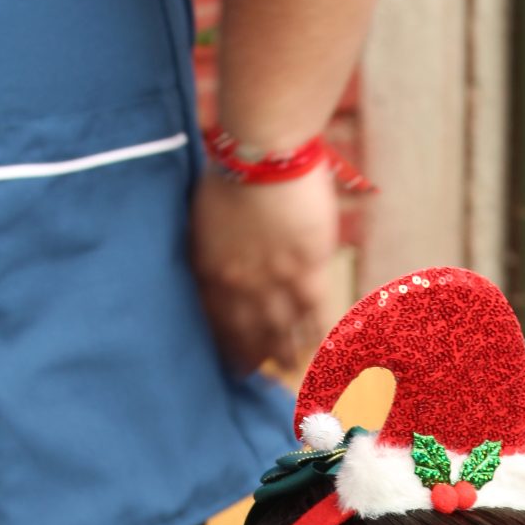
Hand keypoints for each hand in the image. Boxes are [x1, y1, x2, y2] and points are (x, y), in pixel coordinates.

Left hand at [191, 163, 338, 373]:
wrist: (263, 152)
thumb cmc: (230, 171)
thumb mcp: (203, 214)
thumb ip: (209, 246)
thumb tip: (214, 262)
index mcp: (211, 272)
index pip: (216, 321)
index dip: (224, 344)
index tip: (229, 360)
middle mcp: (242, 287)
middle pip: (248, 333)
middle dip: (252, 355)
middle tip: (257, 372)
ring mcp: (277, 283)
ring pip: (281, 330)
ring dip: (285, 351)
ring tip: (288, 365)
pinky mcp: (309, 271)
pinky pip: (314, 315)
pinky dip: (317, 334)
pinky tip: (320, 349)